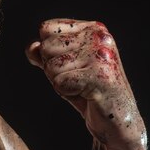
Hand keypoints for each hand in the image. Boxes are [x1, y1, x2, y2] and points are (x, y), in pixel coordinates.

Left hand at [25, 19, 146, 149]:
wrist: (117, 121)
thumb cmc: (88, 91)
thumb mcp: (62, 67)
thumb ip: (44, 53)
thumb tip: (32, 46)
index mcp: (92, 28)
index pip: (46, 28)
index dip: (48, 51)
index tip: (70, 64)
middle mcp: (99, 37)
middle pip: (46, 47)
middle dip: (53, 69)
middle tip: (77, 80)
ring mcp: (101, 56)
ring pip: (51, 66)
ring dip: (60, 82)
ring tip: (82, 87)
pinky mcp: (101, 77)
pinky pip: (59, 83)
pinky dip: (67, 93)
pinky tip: (87, 95)